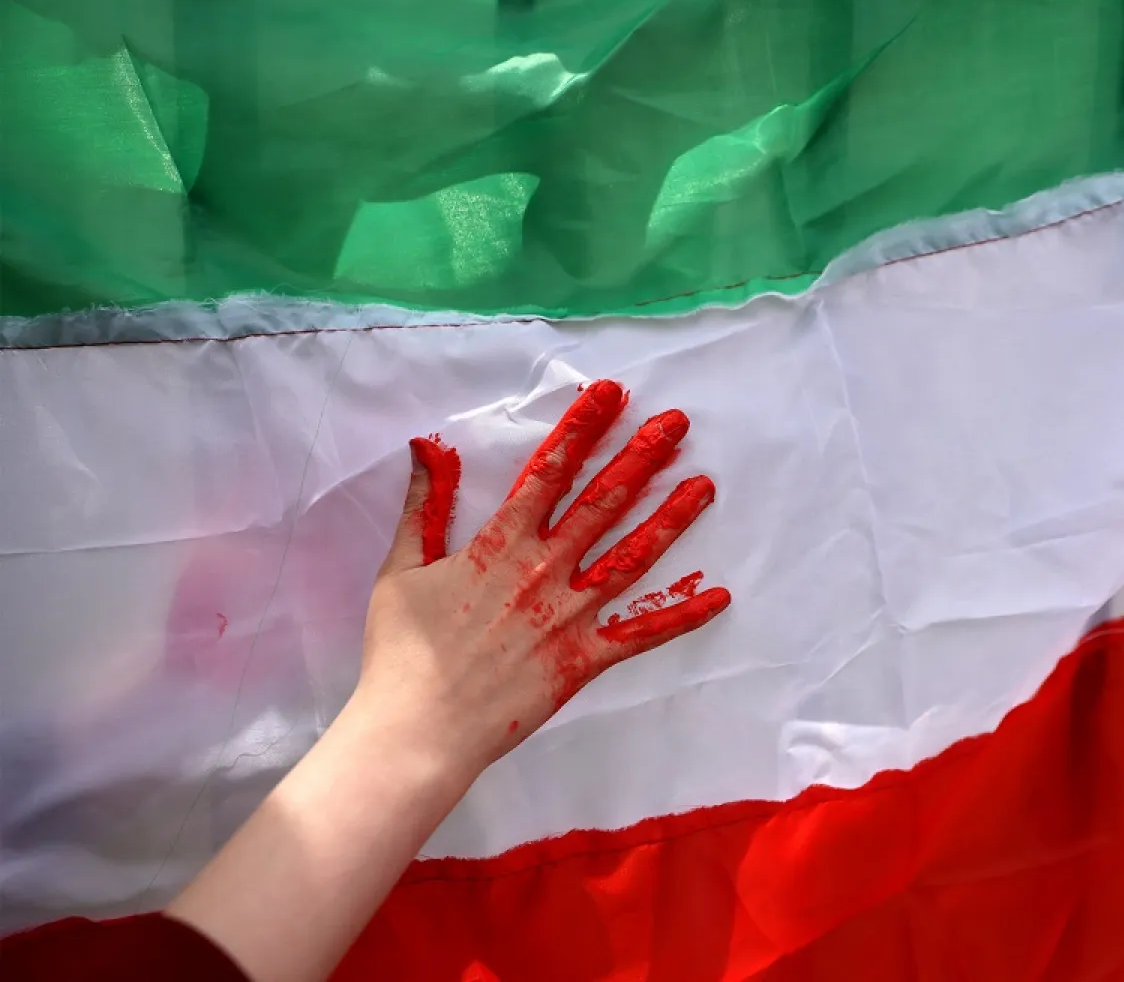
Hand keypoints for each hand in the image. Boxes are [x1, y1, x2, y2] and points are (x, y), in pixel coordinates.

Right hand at [355, 379, 730, 782]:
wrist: (416, 730)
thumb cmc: (401, 653)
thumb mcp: (401, 570)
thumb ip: (423, 507)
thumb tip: (425, 447)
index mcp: (500, 545)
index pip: (549, 471)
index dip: (583, 429)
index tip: (612, 395)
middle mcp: (543, 571)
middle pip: (602, 502)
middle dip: (641, 457)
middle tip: (677, 424)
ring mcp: (569, 616)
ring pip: (632, 558)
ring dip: (671, 519)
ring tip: (705, 485)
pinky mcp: (583, 660)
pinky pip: (641, 635)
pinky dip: (682, 616)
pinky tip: (720, 596)